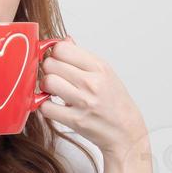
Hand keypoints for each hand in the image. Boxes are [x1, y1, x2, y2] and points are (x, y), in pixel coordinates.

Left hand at [38, 34, 149, 162]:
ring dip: (46, 87)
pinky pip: (46, 107)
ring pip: (47, 82)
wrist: (126, 131)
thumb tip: (64, 41)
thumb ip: (82, 57)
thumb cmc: (115, 102)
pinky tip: (54, 106)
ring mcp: (83, 102)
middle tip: (55, 77)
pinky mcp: (75, 120)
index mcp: (100, 67)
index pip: (62, 48)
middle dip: (49, 70)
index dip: (55, 54)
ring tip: (54, 91)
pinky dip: (46, 106)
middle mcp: (92, 82)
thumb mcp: (105, 73)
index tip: (58, 61)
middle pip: (50, 64)